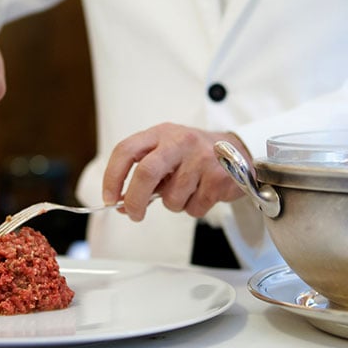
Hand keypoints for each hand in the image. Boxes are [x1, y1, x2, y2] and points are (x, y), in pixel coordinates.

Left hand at [102, 122, 251, 220]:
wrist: (238, 151)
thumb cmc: (193, 155)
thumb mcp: (166, 155)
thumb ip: (144, 176)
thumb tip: (121, 204)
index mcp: (161, 133)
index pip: (126, 150)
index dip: (112, 177)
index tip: (109, 198)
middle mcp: (180, 142)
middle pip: (146, 172)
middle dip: (135, 200)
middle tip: (134, 214)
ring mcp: (201, 158)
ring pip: (171, 198)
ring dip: (174, 204)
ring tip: (187, 190)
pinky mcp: (218, 178)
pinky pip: (194, 207)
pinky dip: (193, 208)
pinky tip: (203, 192)